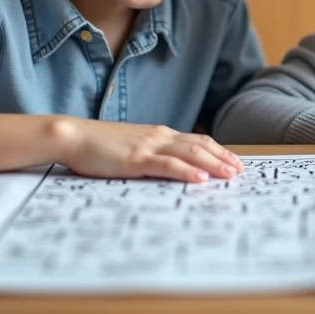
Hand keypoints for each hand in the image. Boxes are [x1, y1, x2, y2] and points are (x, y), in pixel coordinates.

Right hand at [52, 118, 243, 181]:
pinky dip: (187, 171)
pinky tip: (201, 179)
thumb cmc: (99, 145)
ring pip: (189, 154)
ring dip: (213, 164)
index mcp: (158, 134)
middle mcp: (158, 136)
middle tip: (240, 171)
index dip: (218, 151)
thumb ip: (151, 154)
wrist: (74, 136)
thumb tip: (169, 167)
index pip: (197, 140)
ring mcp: (148, 146)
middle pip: (200, 146)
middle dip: (223, 158)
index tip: (234, 161)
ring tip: (230, 175)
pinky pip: (167, 165)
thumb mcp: (131, 147)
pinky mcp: (136, 159)